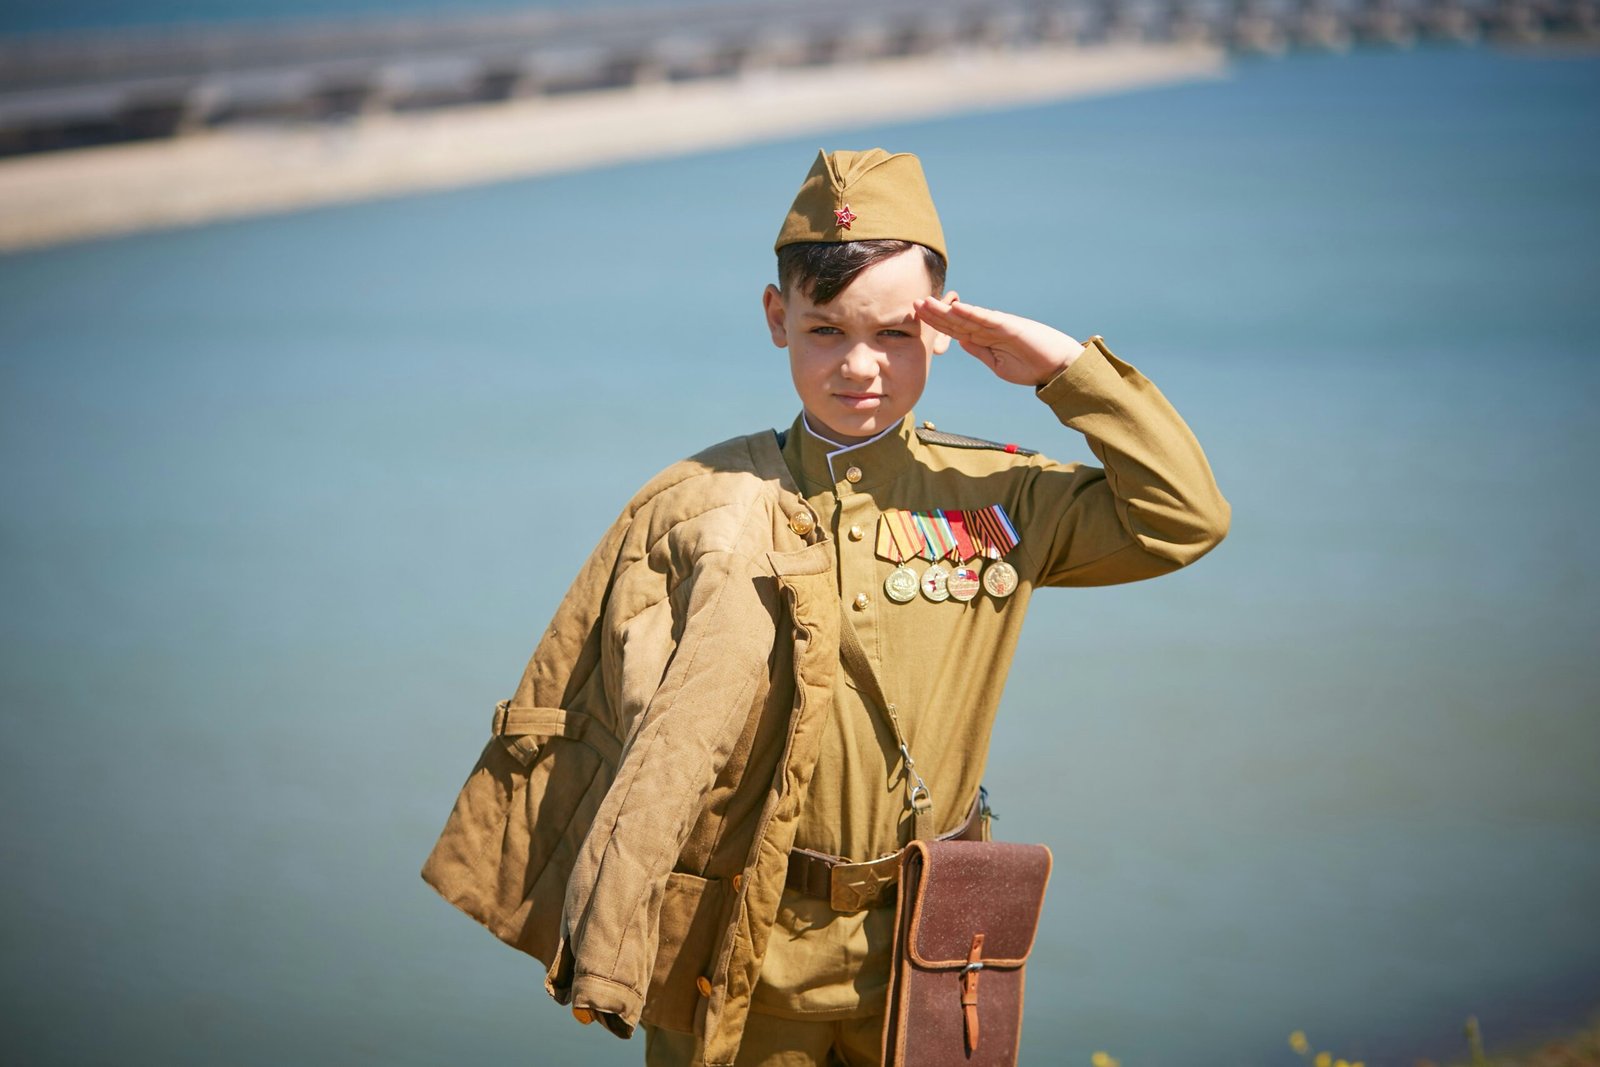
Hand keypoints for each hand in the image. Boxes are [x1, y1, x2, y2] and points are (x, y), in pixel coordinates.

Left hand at [914, 296, 1082, 387]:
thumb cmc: (1030, 366)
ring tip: (927, 303)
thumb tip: (959, 340)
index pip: (955, 329)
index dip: (936, 323)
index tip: (917, 316)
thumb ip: (978, 350)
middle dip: (934, 313)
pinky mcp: (1010, 326)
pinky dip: (971, 313)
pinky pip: (986, 319)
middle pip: (956, 320)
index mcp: (984, 338)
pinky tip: (955, 308)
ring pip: (967, 316)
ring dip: (946, 310)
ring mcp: (998, 325)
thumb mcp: (996, 363)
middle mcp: (989, 328)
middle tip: (914, 303)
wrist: (1057, 368)